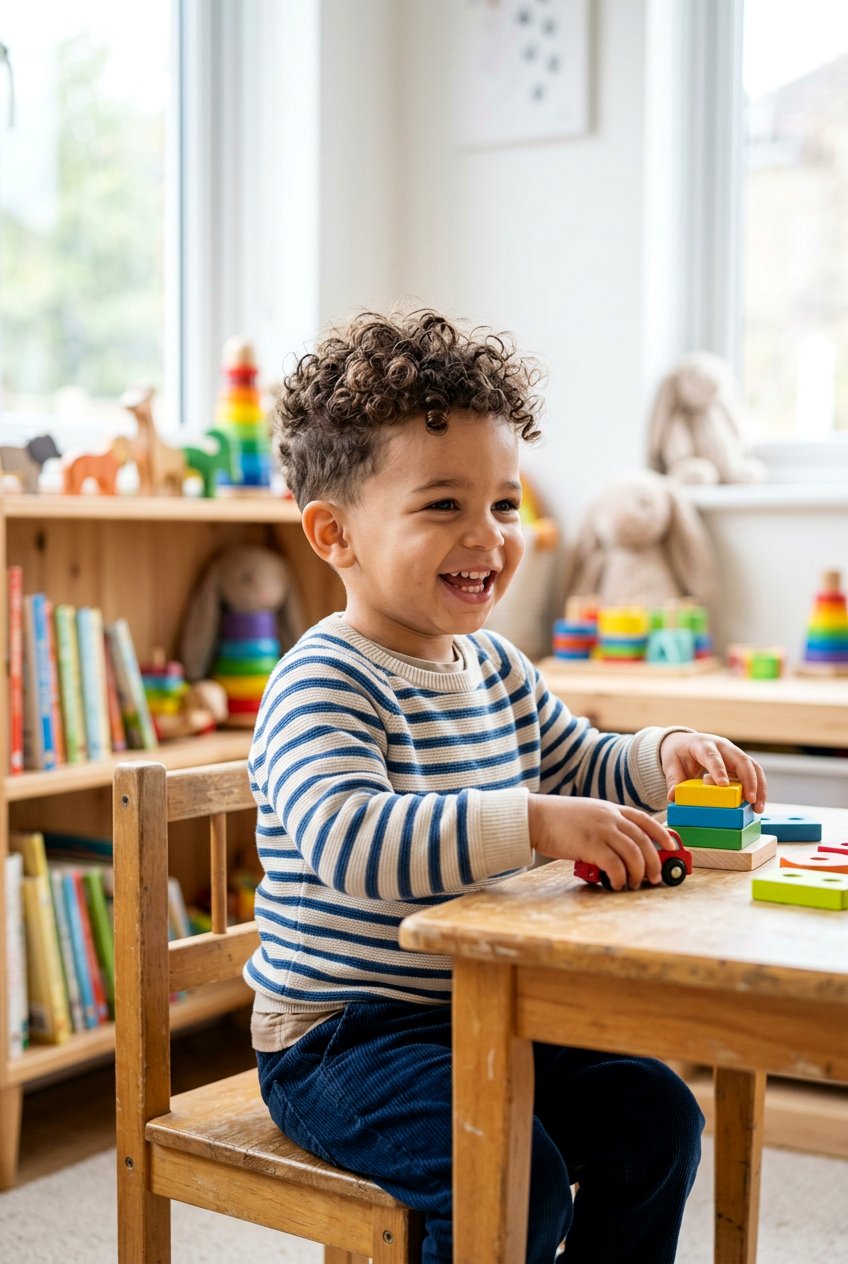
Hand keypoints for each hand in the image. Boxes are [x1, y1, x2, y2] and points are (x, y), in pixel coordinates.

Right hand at [528, 795, 667, 890]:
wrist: (535, 817)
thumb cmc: (559, 819)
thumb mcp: (589, 814)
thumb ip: (606, 824)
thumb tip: (621, 845)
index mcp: (611, 809)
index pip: (645, 820)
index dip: (662, 834)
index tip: (672, 846)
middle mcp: (610, 817)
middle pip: (643, 841)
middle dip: (654, 862)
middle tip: (655, 877)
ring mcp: (600, 830)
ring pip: (633, 854)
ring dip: (638, 873)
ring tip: (635, 884)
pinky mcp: (589, 845)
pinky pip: (614, 865)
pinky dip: (620, 877)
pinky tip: (617, 884)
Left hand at [659, 731, 766, 812]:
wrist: (684, 743)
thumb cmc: (679, 753)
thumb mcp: (671, 765)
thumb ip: (673, 780)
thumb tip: (673, 797)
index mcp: (702, 745)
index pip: (712, 756)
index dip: (718, 769)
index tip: (723, 785)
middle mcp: (721, 747)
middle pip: (740, 759)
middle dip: (748, 780)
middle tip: (750, 800)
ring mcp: (733, 753)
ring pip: (752, 766)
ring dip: (759, 787)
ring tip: (758, 807)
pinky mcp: (739, 762)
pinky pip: (753, 773)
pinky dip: (758, 788)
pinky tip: (757, 804)